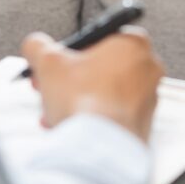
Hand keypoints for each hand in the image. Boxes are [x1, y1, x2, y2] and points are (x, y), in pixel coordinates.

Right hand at [21, 28, 163, 143]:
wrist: (100, 146)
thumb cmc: (82, 98)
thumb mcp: (48, 62)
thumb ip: (38, 46)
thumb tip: (34, 45)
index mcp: (133, 43)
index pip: (97, 38)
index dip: (69, 52)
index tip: (54, 65)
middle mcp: (149, 68)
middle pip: (99, 68)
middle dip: (70, 80)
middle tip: (48, 88)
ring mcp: (150, 99)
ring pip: (103, 95)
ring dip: (76, 102)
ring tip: (54, 114)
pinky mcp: (144, 125)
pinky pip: (112, 117)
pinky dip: (92, 121)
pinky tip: (70, 129)